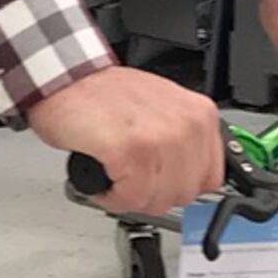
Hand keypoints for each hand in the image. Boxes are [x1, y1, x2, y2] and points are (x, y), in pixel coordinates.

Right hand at [29, 66, 229, 217]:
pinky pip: (130, 198)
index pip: (211, 177)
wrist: (66, 78)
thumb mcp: (163, 110)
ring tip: (115, 177)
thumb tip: (189, 175)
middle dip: (153, 195)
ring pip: (158, 200)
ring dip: (130, 197)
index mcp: (200, 115)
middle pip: (184, 194)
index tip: (161, 183)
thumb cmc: (104, 94)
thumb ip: (183, 141)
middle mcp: (187, 126)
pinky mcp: (131, 151)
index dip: (179, 186)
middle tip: (131, 181)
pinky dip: (111, 197)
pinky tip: (103, 179)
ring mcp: (160, 139)